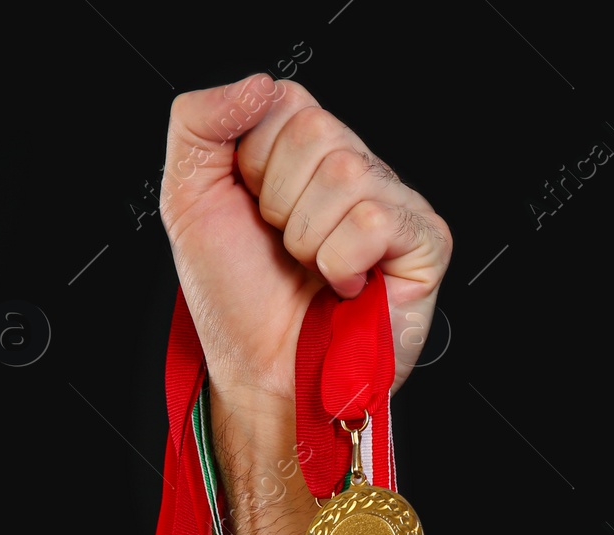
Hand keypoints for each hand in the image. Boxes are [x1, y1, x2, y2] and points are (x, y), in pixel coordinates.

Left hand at [160, 74, 451, 403]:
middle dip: (281, 204)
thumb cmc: (236, 298)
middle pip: (318, 134)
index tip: (255, 214)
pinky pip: (376, 222)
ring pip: (348, 176)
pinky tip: (347, 286)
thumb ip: (199, 121)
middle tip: (287, 249)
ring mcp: (397, 204)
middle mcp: (357, 169)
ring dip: (310, 239)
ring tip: (315, 271)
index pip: (285, 101)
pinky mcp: (426, 244)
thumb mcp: (188, 196)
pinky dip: (343, 262)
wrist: (263, 373)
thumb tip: (259, 82)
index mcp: (307, 150)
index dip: (254, 164)